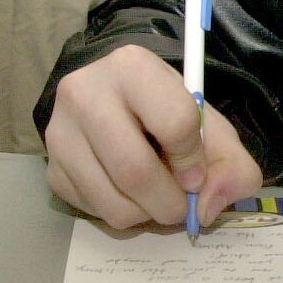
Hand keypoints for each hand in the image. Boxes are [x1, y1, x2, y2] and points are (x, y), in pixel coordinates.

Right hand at [44, 44, 263, 230]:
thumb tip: (207, 208)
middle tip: (180, 207)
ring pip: (112, 201)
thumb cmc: (166, 111)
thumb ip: (231, 164)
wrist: (115, 102)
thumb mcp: (210, 126)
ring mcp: (60, 132)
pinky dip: (121, 214)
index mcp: (133, 67)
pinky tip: (127, 191)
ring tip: (155, 196)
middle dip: (169, 202)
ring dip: (145, 214)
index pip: (175, 123)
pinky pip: (93, 210)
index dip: (194, 161)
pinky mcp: (51, 167)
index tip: (196, 173)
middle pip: (135, 170)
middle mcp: (85, 92)